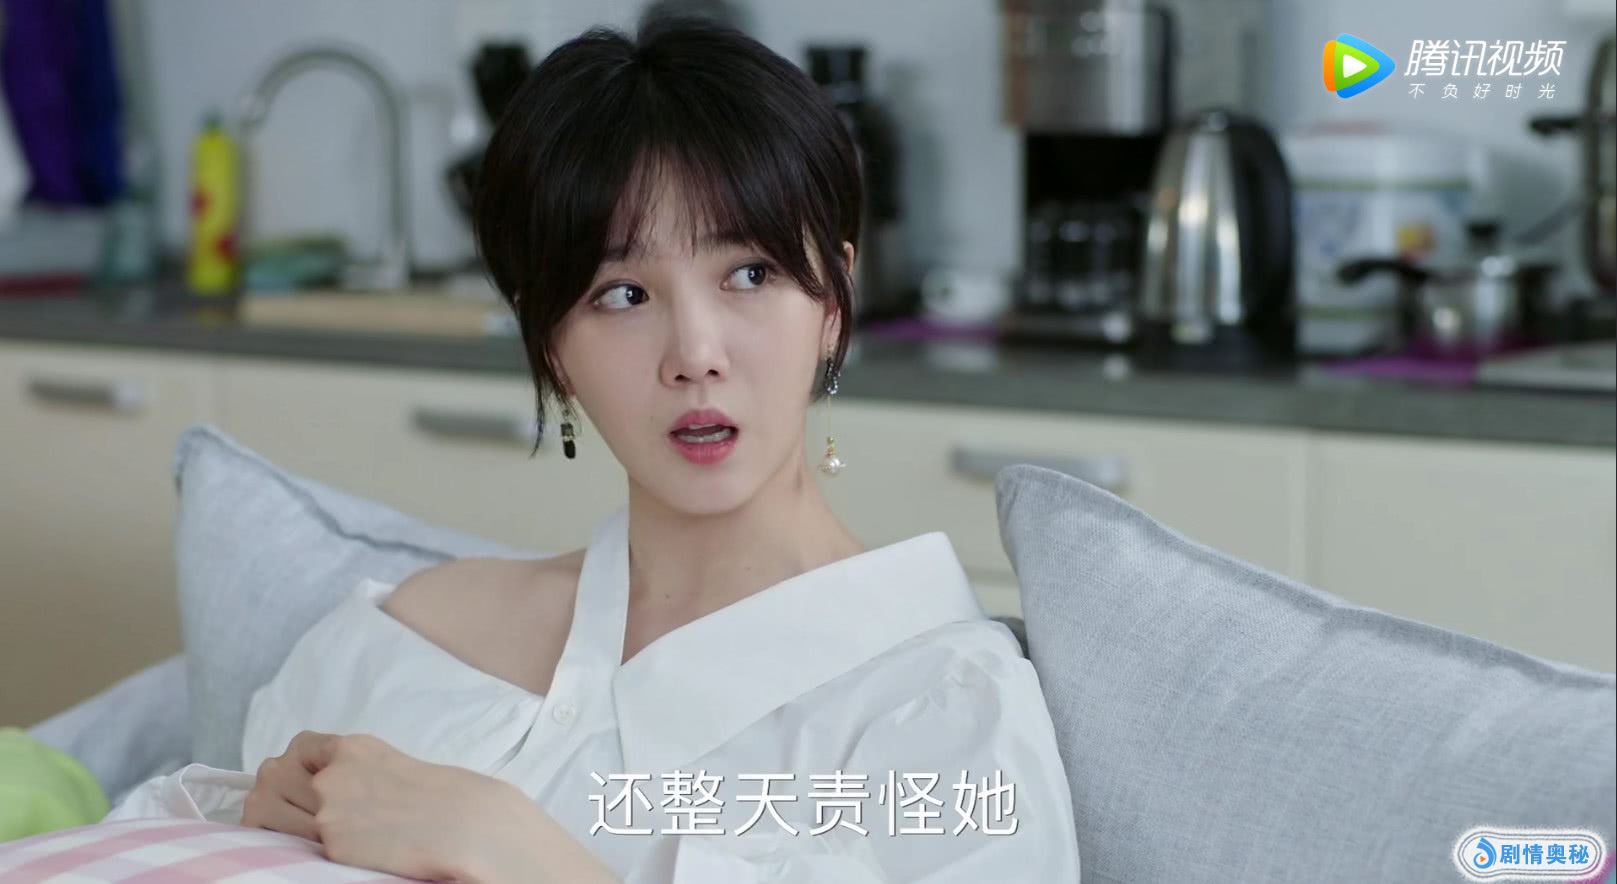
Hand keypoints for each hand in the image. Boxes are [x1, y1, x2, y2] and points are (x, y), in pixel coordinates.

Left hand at [241, 730, 531, 881]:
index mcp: (351, 747)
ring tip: (306, 831)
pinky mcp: (331, 844)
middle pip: (272, 780)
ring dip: (281, 823)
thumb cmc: (437, 798)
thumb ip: (349, 768)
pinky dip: (310, 848)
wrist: (463, 824)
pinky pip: (299, 848)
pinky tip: (341, 846)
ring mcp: (329, 810)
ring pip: (272, 814)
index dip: (291, 769)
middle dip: (275, 797)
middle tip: (287, 812)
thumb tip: (313, 785)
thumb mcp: (388, 764)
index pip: (296, 751)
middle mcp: (332, 775)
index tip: (294, 780)